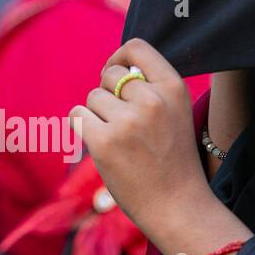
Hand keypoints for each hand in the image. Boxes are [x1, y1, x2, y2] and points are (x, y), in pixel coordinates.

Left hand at [69, 38, 209, 245]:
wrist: (179, 207)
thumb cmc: (172, 159)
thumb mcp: (175, 112)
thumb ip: (149, 87)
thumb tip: (112, 67)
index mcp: (174, 88)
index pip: (137, 47)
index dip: (119, 58)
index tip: (116, 72)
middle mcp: (151, 100)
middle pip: (108, 75)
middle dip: (108, 95)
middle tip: (124, 123)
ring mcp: (127, 121)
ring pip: (91, 98)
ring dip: (97, 116)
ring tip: (122, 142)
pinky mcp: (104, 141)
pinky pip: (76, 117)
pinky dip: (83, 130)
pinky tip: (104, 148)